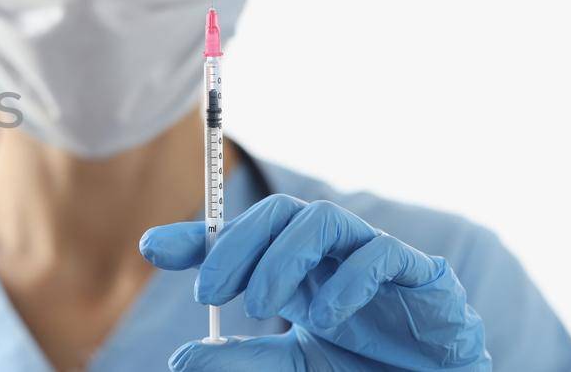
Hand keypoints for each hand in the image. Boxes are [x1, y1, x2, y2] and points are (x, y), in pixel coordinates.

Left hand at [139, 194, 489, 370]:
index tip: (152, 249)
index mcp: (294, 268)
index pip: (239, 236)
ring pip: (321, 219)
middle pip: (277, 214)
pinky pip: (379, 254)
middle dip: (235, 244)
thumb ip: (241, 357)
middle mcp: (328, 252)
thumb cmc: (365, 367)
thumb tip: (180, 359)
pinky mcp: (418, 272)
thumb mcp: (292, 364)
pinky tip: (325, 315)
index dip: (197, 237)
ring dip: (281, 256)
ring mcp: (372, 254)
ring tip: (257, 305)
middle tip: (207, 290)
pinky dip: (347, 280)